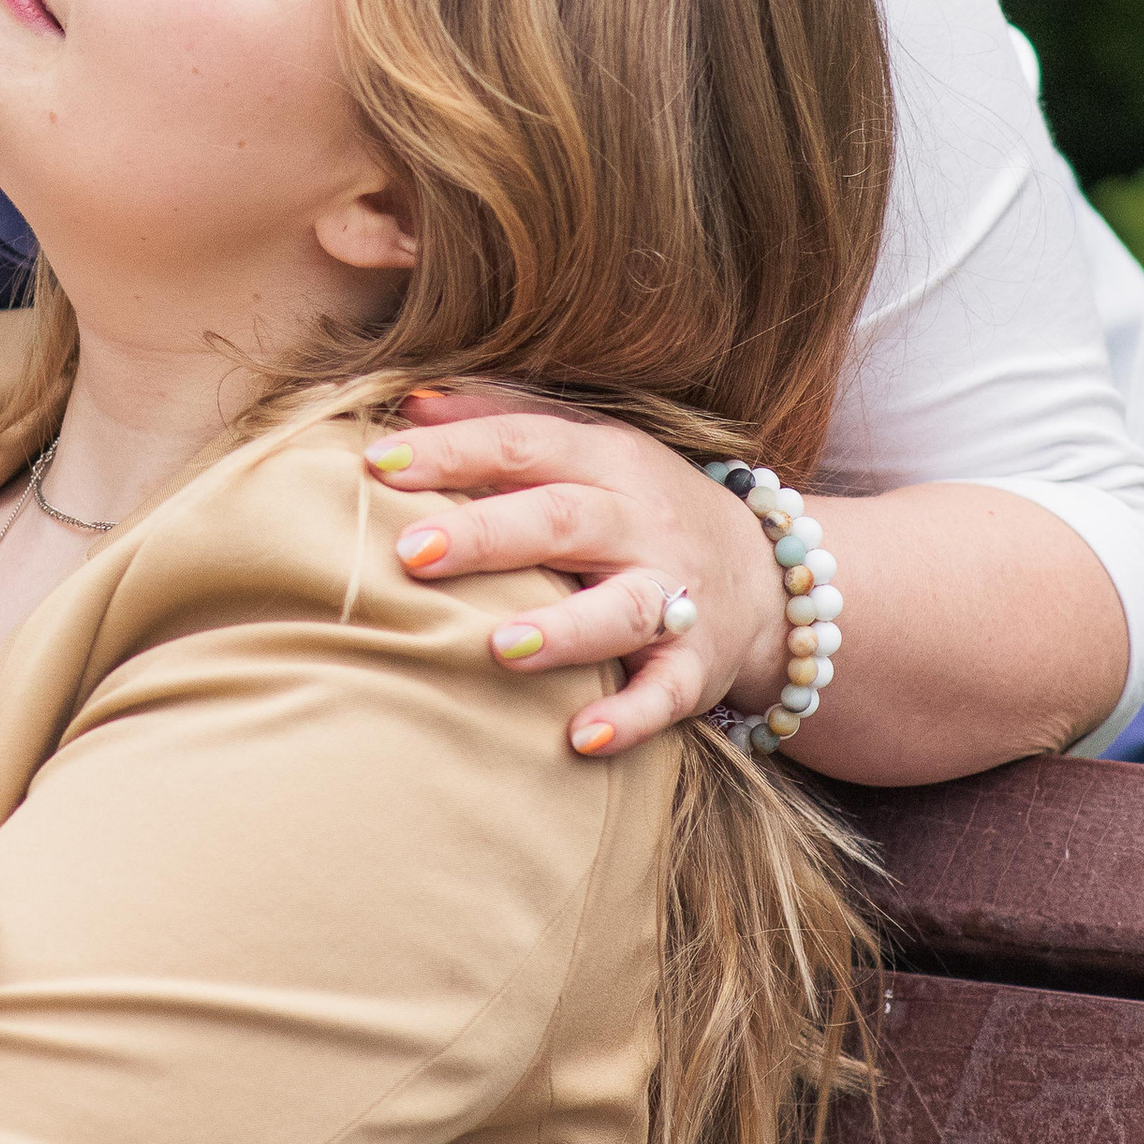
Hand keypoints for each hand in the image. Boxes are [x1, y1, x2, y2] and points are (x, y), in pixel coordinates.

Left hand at [364, 393, 784, 759]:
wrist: (767, 578)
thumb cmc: (638, 506)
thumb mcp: (588, 446)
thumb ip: (502, 419)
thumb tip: (410, 406)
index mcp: (605, 461)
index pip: (523, 445)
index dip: (452, 453)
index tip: (376, 465)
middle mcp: (641, 524)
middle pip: (564, 520)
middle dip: (489, 535)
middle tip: (412, 553)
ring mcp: (675, 596)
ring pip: (622, 608)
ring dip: (564, 629)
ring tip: (500, 648)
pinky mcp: (695, 665)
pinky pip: (666, 692)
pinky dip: (630, 717)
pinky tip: (582, 737)